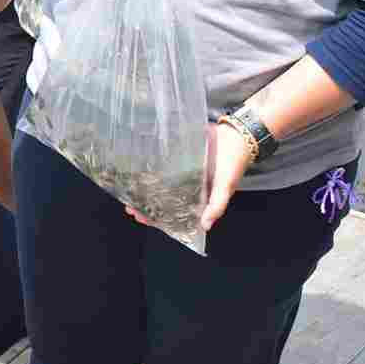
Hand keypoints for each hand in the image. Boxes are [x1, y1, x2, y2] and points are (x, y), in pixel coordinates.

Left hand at [124, 122, 249, 232]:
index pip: (173, 211)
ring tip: (128, 189)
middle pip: (161, 197)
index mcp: (196, 197)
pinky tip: (137, 167)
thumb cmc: (232, 165)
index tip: (141, 217)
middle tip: (129, 205)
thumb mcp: (226, 187)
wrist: (236, 137)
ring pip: (158, 180)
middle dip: (145, 203)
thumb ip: (216, 206)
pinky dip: (150, 165)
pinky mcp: (177, 154)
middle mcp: (186, 185)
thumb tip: (205, 226)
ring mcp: (180, 169)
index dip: (157, 217)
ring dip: (144, 185)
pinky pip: (161, 161)